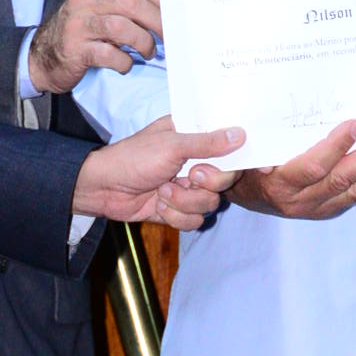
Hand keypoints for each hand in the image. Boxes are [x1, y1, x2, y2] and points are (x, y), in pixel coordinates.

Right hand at [30, 0, 164, 94]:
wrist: (42, 57)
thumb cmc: (82, 32)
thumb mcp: (100, 7)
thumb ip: (128, 3)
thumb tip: (170, 8)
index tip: (178, 15)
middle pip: (132, 3)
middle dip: (158, 21)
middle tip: (171, 38)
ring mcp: (78, 24)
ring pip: (121, 26)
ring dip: (143, 42)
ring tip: (148, 52)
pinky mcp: (75, 50)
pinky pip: (108, 54)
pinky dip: (123, 62)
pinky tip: (125, 65)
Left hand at [73, 116, 242, 226]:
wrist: (104, 188)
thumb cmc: (134, 157)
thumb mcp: (172, 144)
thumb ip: (207, 142)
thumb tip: (240, 135)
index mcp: (195, 138)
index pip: (231, 148)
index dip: (239, 158)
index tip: (251, 166)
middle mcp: (196, 162)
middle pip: (226, 180)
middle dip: (206, 183)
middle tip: (189, 176)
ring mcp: (188, 187)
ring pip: (210, 203)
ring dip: (185, 201)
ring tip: (163, 191)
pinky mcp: (179, 209)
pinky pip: (195, 220)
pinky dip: (176, 215)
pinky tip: (159, 205)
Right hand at [229, 119, 355, 220]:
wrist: (247, 196)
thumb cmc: (248, 167)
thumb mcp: (247, 155)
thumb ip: (260, 147)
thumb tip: (275, 138)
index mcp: (280, 184)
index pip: (313, 167)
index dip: (336, 147)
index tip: (355, 124)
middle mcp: (300, 201)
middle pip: (341, 180)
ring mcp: (316, 208)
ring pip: (354, 190)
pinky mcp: (328, 210)